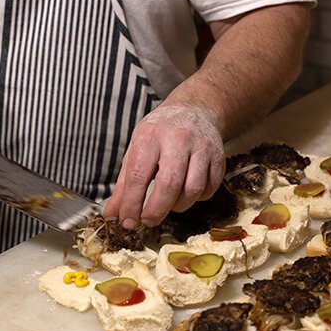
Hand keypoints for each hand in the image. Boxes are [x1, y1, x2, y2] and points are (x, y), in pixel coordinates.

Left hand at [103, 105, 225, 228]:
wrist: (196, 109)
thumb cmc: (161, 132)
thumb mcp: (137, 149)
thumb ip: (124, 183)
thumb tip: (111, 213)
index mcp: (151, 136)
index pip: (138, 175)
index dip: (132, 204)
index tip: (127, 221)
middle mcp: (178, 139)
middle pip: (169, 184)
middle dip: (156, 210)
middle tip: (148, 221)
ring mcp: (201, 147)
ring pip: (193, 189)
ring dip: (179, 206)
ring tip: (169, 205)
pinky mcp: (219, 157)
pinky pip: (210, 188)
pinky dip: (197, 199)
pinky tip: (187, 193)